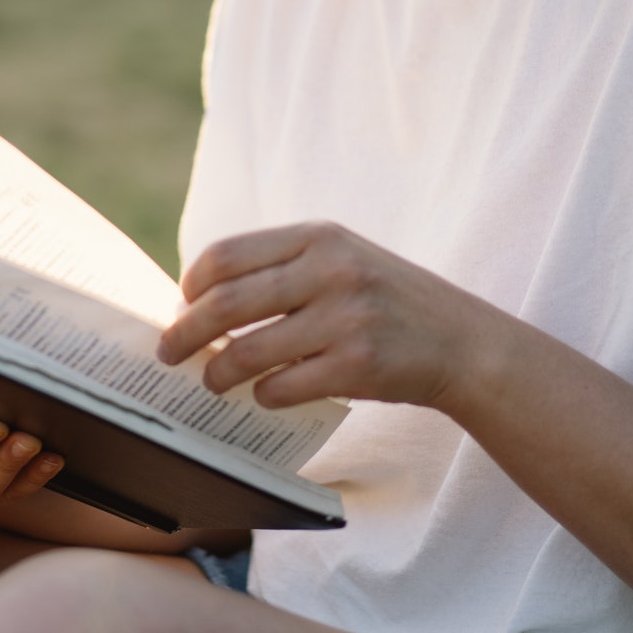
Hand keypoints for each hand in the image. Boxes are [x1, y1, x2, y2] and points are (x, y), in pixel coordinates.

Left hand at [155, 221, 504, 410]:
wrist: (463, 341)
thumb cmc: (387, 302)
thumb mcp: (343, 259)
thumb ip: (283, 269)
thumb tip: (200, 302)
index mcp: (319, 236)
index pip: (226, 255)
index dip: (192, 285)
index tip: (182, 307)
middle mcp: (330, 270)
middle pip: (225, 303)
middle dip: (184, 333)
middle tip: (168, 353)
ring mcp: (345, 318)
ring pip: (246, 352)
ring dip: (217, 374)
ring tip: (212, 382)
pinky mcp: (358, 366)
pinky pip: (281, 388)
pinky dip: (263, 396)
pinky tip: (265, 396)